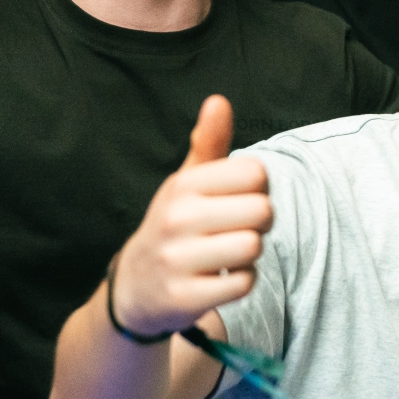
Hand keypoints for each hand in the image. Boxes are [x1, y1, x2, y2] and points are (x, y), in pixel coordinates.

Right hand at [112, 96, 269, 337]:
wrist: (135, 287)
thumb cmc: (176, 225)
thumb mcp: (186, 182)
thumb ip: (209, 142)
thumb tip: (219, 101)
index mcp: (183, 185)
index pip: (255, 173)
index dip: (258, 188)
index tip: (237, 199)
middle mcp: (177, 218)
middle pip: (262, 211)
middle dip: (258, 223)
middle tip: (234, 229)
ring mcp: (178, 260)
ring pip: (254, 247)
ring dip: (250, 254)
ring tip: (226, 252)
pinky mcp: (185, 297)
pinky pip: (245, 283)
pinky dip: (241, 282)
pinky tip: (220, 278)